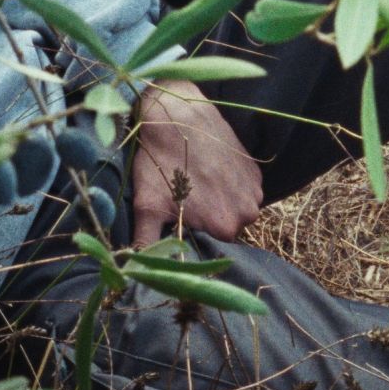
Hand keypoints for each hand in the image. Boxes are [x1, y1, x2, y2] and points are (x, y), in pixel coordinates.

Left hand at [131, 80, 262, 245]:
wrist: (178, 113)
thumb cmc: (160, 160)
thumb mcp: (147, 206)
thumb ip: (146, 245)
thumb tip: (133, 276)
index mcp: (225, 226)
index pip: (214, 245)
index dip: (197, 231)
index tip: (184, 214)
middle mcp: (247, 211)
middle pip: (228, 227)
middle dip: (211, 217)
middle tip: (190, 195)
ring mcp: (255, 189)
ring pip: (237, 208)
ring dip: (222, 200)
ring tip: (200, 180)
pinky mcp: (255, 169)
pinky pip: (244, 188)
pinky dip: (230, 183)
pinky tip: (211, 168)